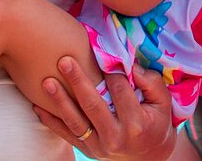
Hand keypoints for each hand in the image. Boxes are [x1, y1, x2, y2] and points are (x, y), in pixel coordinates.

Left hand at [32, 57, 174, 160]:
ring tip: (46, 81)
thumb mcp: (164, 103)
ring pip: (75, 121)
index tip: (101, 52)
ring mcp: (98, 146)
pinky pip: (66, 134)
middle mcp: (115, 136)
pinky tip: (38, 106)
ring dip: (59, 100)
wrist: (149, 159)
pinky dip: (51, 121)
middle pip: (92, 105)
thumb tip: (131, 65)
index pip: (120, 91)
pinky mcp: (87, 150)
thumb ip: (151, 82)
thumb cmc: (157, 123)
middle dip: (77, 81)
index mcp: (135, 123)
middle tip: (64, 61)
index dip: (110, 70)